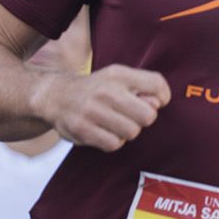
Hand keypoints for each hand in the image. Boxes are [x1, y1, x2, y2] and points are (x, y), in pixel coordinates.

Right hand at [31, 64, 170, 151]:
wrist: (55, 95)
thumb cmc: (96, 89)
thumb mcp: (118, 79)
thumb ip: (143, 87)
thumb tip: (157, 104)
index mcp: (118, 74)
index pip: (156, 84)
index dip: (163, 97)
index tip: (153, 102)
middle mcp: (105, 90)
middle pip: (148, 116)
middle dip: (143, 119)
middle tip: (130, 115)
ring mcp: (92, 110)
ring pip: (132, 132)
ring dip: (127, 131)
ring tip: (115, 123)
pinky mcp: (82, 129)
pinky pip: (114, 144)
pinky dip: (113, 141)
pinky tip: (104, 131)